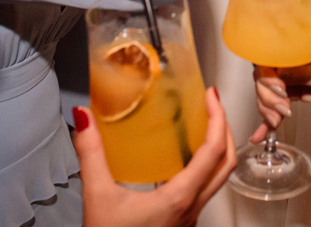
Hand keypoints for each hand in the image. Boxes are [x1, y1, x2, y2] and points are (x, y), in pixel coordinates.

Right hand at [72, 89, 235, 226]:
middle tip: (212, 104)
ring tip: (202, 124)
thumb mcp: (97, 197)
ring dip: (217, 148)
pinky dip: (204, 166)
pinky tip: (183, 157)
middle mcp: (191, 208)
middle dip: (225, 128)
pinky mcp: (181, 222)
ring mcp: (189, 217)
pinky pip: (204, 189)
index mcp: (179, 198)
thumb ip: (91, 154)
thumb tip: (84, 120)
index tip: (212, 96)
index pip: (213, 151)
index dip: (218, 118)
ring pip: (218, 178)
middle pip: (226, 163)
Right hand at [251, 43, 310, 133]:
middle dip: (268, 99)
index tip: (280, 90)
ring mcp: (287, 79)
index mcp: (290, 49)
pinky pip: (274, 107)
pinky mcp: (291, 94)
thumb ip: (295, 72)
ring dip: (268, 111)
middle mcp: (286, 62)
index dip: (266, 79)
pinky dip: (267, 121)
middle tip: (283, 109)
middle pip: (262, 82)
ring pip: (266, 96)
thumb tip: (274, 75)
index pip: (265, 62)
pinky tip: (260, 134)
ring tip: (278, 120)